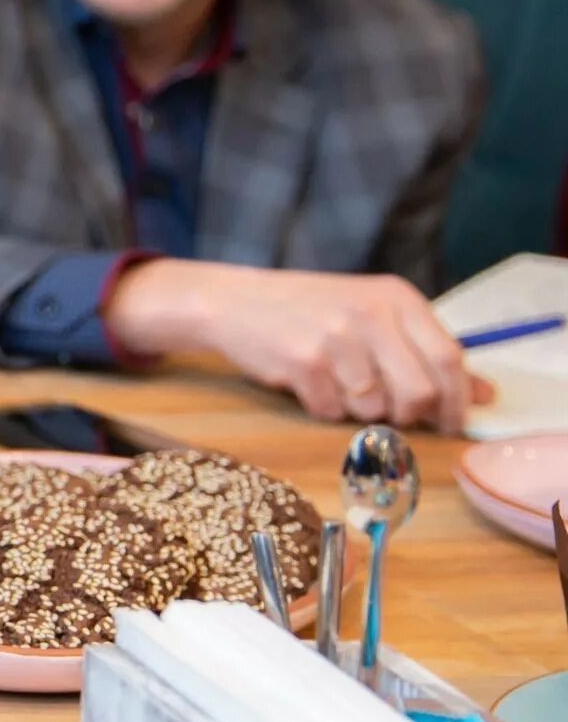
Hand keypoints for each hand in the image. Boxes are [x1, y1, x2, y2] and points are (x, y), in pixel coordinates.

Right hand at [104, 258, 493, 432]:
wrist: (236, 301)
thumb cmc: (312, 310)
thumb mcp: (375, 317)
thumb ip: (427, 352)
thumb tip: (484, 395)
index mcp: (396, 298)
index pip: (448, 358)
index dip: (457, 399)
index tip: (454, 423)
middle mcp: (370, 314)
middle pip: (419, 392)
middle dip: (410, 415)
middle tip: (393, 414)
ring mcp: (335, 338)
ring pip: (375, 408)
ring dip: (360, 410)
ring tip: (338, 384)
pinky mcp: (302, 362)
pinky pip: (332, 410)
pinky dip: (323, 407)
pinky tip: (309, 382)